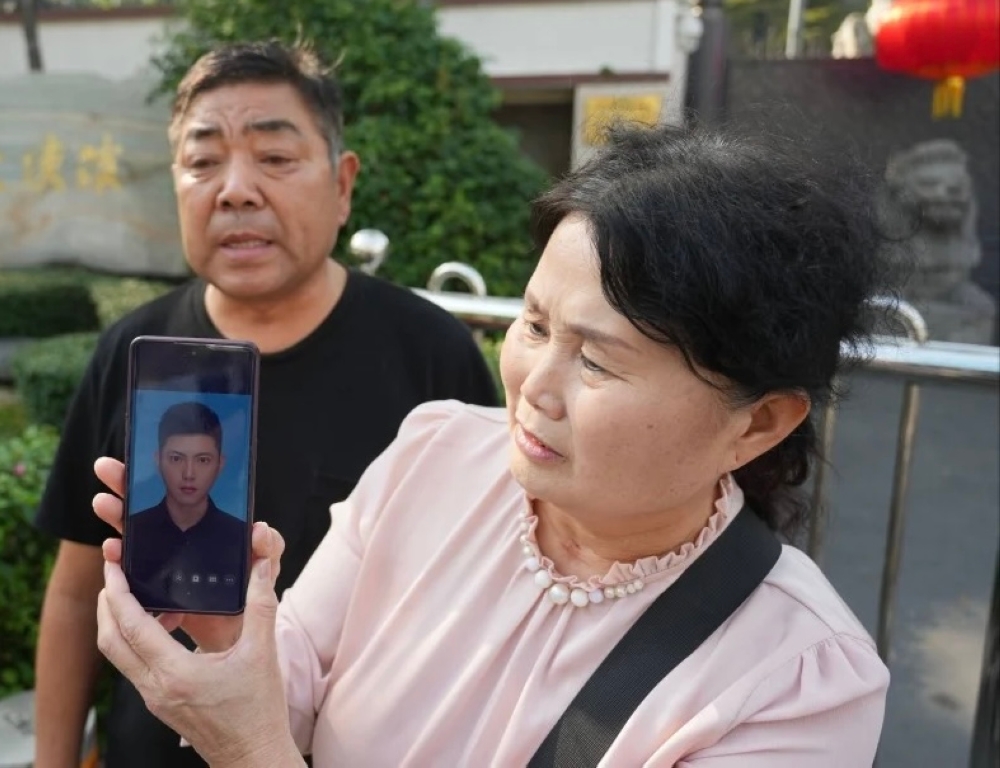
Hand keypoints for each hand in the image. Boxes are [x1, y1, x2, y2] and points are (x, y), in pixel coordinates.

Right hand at [92, 456, 283, 650]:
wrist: (241, 631)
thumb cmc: (253, 591)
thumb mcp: (266, 564)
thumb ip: (269, 547)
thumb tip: (260, 529)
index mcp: (203, 526)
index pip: (176, 495)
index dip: (157, 479)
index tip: (139, 462)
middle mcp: (178, 540)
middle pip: (147, 510)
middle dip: (125, 488)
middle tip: (107, 470)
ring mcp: (164, 565)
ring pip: (134, 539)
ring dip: (117, 524)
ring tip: (106, 512)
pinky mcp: (156, 592)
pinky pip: (133, 578)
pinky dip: (122, 566)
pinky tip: (115, 554)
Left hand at [93, 459, 299, 766]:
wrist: (254, 756)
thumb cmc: (259, 711)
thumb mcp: (262, 652)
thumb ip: (260, 604)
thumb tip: (261, 566)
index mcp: (175, 673)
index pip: (131, 626)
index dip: (118, 592)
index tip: (113, 567)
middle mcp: (156, 688)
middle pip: (110, 641)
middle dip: (106, 604)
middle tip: (114, 575)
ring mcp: (155, 699)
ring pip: (118, 656)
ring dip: (117, 623)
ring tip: (136, 596)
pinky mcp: (160, 704)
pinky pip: (134, 667)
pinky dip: (135, 641)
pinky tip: (162, 627)